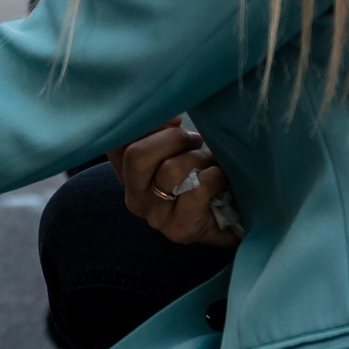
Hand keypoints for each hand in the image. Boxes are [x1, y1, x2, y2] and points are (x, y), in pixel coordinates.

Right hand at [106, 118, 240, 248]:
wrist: (232, 220)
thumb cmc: (204, 178)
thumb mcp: (180, 150)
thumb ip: (164, 133)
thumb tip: (172, 119)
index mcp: (127, 175)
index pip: (116, 143)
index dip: (146, 124)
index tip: (174, 121)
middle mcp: (134, 197)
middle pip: (136, 155)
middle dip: (173, 139)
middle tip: (196, 142)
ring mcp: (155, 216)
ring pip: (170, 170)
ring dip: (199, 158)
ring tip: (211, 162)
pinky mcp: (180, 229)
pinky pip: (198, 189)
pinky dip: (215, 176)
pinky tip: (221, 180)